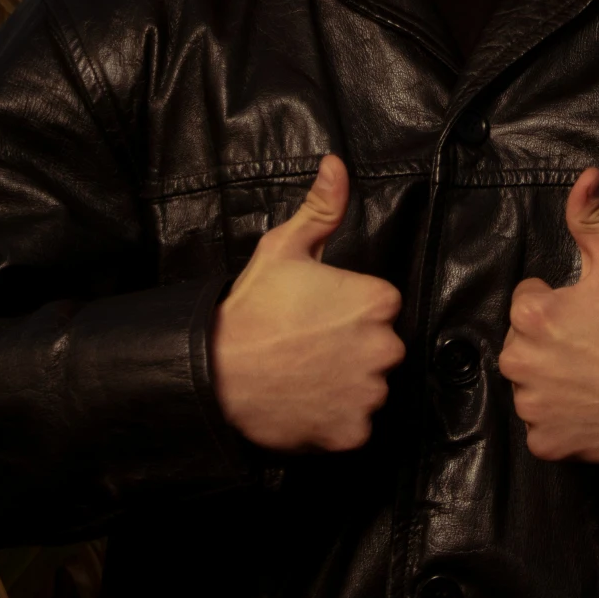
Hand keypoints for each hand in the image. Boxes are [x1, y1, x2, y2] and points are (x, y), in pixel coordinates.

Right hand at [212, 154, 404, 451]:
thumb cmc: (252, 309)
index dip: (347, 311)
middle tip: (307, 347)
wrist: (214, 372)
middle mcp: (385, 348)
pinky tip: (304, 402)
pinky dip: (334, 419)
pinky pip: (354, 426)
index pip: (380, 307)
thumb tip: (337, 164)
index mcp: (376, 301)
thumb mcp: (284, 248)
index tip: (316, 316)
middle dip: (352, 349)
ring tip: (303, 375)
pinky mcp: (353, 433)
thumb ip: (323, 207)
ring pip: (369, 387)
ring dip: (345, 385)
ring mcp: (370, 394)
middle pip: (380, 348)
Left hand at [498, 168, 598, 463]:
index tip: (586, 314)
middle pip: (522, 344)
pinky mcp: (547, 441)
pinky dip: (560, 420)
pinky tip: (590, 405)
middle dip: (548, 342)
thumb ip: (588, 218)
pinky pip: (541, 426)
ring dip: (551, 380)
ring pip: (529, 385)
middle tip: (592, 345)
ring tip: (592, 375)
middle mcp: (523, 363)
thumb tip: (584, 177)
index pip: (526, 302)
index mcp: (533, 318)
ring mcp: (534, 407)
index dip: (557, 304)